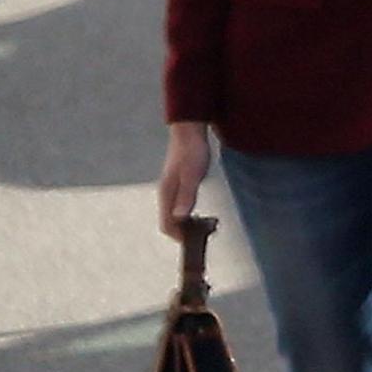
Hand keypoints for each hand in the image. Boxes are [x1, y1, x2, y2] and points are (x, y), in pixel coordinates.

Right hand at [158, 123, 212, 238]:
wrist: (189, 131)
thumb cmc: (192, 152)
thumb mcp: (192, 175)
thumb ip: (186, 196)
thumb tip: (180, 218)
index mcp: (167, 193)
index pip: (167, 225)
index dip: (179, 237)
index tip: (196, 240)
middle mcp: (166, 194)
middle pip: (170, 223)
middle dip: (184, 233)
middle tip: (204, 233)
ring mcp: (170, 190)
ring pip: (174, 216)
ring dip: (187, 224)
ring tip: (205, 225)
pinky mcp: (177, 185)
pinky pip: (179, 207)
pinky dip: (188, 215)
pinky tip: (201, 213)